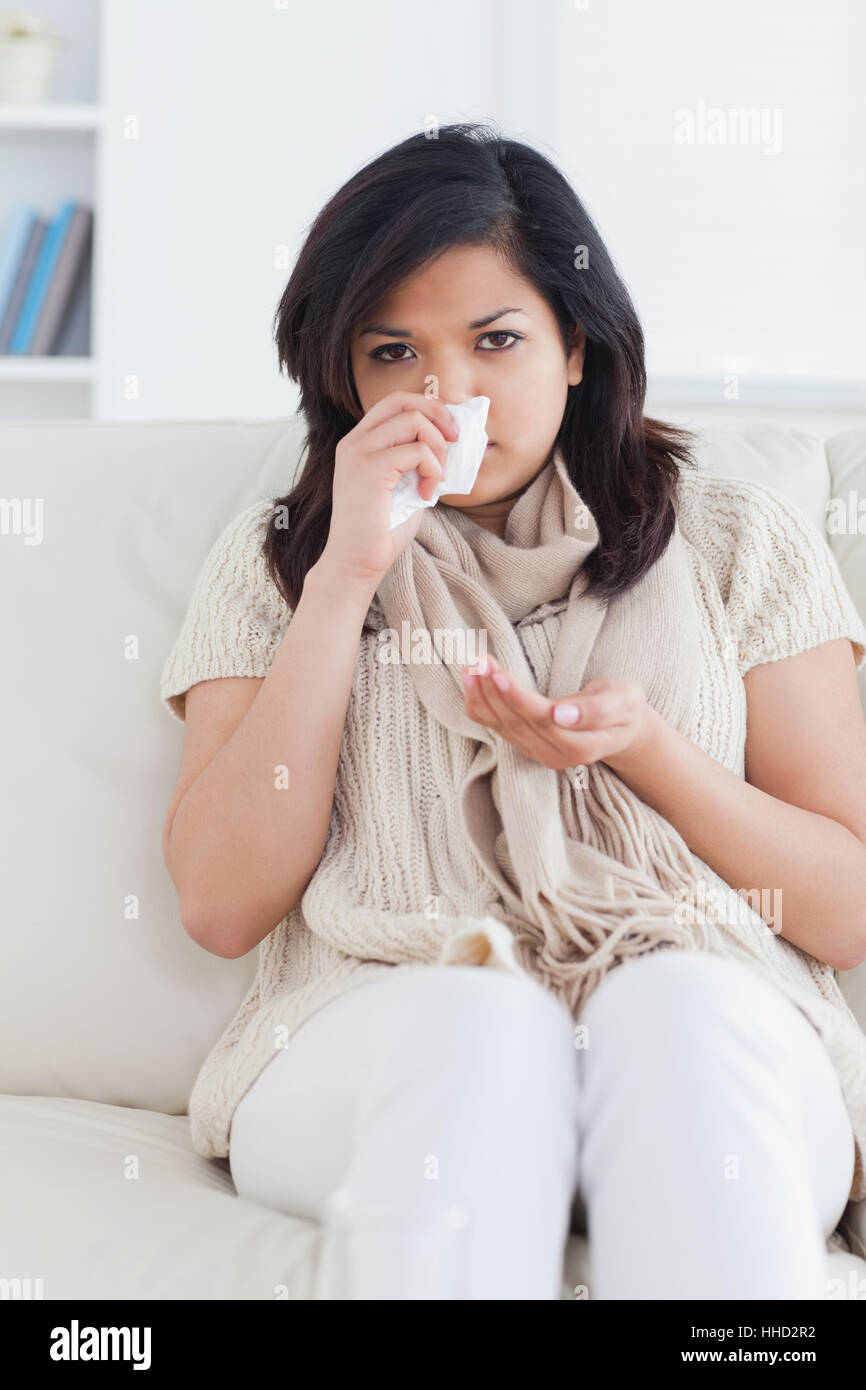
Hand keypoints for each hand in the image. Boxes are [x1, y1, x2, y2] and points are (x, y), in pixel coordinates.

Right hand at [321, 390, 459, 585]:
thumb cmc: (380, 531)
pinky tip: (425, 494)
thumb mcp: (403, 485)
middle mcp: (354, 442)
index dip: (428, 408)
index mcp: (358, 443)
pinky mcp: (370, 469)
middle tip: (454, 442)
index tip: (448, 432)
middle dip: (438, 415)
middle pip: (403, 401)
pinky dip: (432, 471)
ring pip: (414, 421)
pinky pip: (417, 451)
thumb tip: (451, 442)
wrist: (356, 563)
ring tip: (435, 479)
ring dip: (437, 449)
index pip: (394, 403)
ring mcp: (359, 452)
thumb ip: (417, 461)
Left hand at [460, 653, 659, 771]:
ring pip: (501, 725)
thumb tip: (561, 716)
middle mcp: (554, 755)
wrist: (621, 726)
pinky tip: (470, 681)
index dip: (518, 699)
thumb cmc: (624, 707)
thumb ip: (596, 710)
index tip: (499, 673)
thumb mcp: (624, 702)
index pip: (542, 721)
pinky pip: (495, 726)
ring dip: (482, 695)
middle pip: (517, 723)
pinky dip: (479, 704)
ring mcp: (537, 752)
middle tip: (480, 659)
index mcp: (581, 746)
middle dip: (494, 690)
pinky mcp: (524, 743)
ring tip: (471, 666)